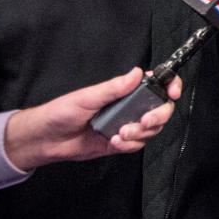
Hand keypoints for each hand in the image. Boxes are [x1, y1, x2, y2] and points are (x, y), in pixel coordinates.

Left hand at [4, 67, 182, 170]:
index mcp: (124, 91)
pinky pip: (138, 145)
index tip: (172, 93)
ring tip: (120, 133)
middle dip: (158, 116)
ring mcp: (127, 125)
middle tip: (145, 120)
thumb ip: (114, 87)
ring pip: (152, 130)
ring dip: (140, 133)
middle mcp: (130, 107)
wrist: (46, 140)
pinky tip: (114, 141)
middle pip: (161, 109)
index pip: (156, 85)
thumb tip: (138, 73)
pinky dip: (130, 144)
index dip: (170, 86)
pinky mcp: (121, 143)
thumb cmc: (62, 112)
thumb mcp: (88, 96)